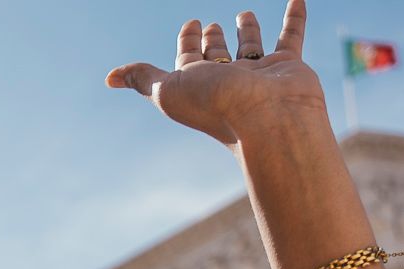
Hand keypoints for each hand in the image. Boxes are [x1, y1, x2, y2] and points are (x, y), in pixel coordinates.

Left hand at [105, 2, 324, 145]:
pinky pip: (291, 36)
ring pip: (251, 47)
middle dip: (211, 40)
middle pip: (216, 56)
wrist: (270, 119)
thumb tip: (110, 78)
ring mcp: (258, 75)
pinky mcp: (287, 66)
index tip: (190, 24)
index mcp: (199, 87)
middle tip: (208, 24)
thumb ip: (144, 78)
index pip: (189, 60)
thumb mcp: (168, 91)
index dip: (187, 41)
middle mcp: (227, 82)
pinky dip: (294, 18)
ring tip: (243, 14)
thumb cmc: (217, 106)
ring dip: (247, 30)